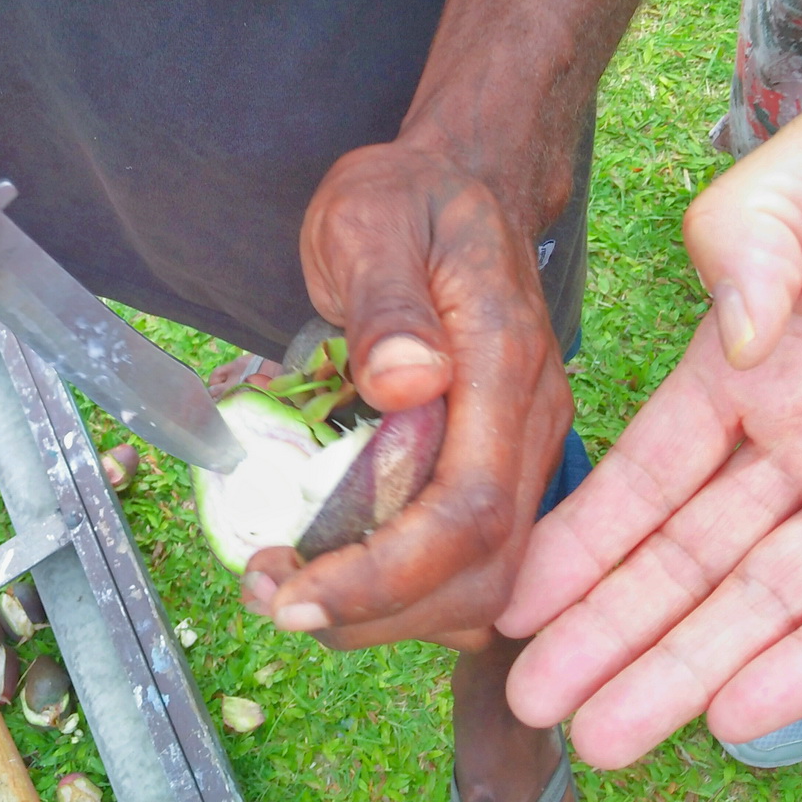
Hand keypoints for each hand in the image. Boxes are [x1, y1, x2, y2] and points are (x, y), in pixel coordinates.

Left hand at [244, 139, 572, 648]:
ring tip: (289, 591)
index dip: (386, 575)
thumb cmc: (404, 203)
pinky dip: (400, 591)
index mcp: (504, 361)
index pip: (468, 509)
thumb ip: (387, 302)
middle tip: (273, 599)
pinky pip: (466, 560)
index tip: (295, 595)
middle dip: (376, 612)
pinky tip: (333, 570)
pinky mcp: (497, 464)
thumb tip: (404, 382)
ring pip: (483, 583)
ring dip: (385, 614)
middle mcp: (529, 420)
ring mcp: (520, 449)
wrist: (454, 187)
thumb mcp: (372, 221)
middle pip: (483, 572)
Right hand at [500, 116, 801, 766]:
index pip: (649, 473)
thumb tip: (735, 344)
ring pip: (762, 602)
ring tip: (607, 738)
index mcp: (753, 373)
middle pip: (688, 558)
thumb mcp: (799, 188)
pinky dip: (800, 668)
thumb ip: (747, 244)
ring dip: (685, 671)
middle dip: (609, 633)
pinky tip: (737, 714)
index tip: (515, 595)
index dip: (579, 539)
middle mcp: (797, 449)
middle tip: (534, 701)